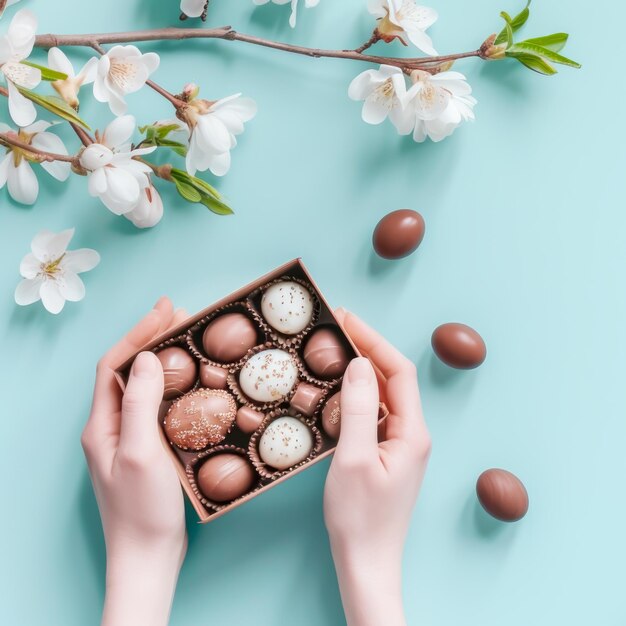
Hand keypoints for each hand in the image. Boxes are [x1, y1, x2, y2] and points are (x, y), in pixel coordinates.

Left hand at [82, 297, 188, 625]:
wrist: (148, 556)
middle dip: (150, 338)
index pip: (114, 364)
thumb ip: (139, 402)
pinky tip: (192, 382)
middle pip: (126, 370)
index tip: (165, 310)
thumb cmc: (142, 510)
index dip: (138, 333)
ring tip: (186, 337)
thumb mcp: (141, 452)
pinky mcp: (148, 449)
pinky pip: (157, 406)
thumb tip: (147, 357)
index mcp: (102, 424)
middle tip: (179, 315)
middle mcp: (111, 427)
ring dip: (163, 359)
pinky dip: (174, 386)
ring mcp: (129, 438)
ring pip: (143, 386)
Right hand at [324, 310, 430, 625]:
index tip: (347, 320)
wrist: (366, 563)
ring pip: (382, 396)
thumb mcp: (354, 458)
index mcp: (413, 432)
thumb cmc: (360, 518)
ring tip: (332, 350)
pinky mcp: (386, 455)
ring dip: (360, 371)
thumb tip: (360, 364)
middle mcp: (412, 434)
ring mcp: (400, 445)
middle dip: (367, 349)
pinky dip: (355, 396)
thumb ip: (358, 408)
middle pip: (392, 379)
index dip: (374, 340)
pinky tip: (335, 391)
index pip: (398, 371)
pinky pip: (373, 414)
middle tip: (336, 327)